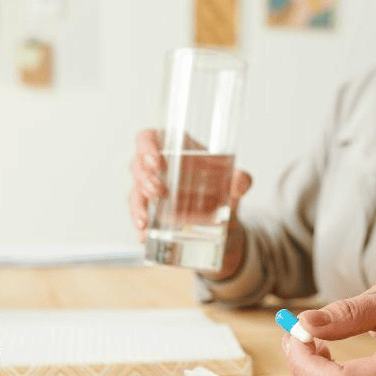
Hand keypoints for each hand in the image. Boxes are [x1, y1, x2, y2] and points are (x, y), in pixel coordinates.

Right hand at [127, 129, 252, 275]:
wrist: (226, 228)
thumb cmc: (223, 193)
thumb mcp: (234, 187)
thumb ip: (240, 181)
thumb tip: (241, 181)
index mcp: (176, 150)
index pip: (150, 138)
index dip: (147, 146)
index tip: (157, 161)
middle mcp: (159, 170)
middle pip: (137, 164)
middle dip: (143, 178)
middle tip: (158, 191)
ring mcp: (152, 193)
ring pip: (134, 192)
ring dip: (137, 205)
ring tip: (145, 220)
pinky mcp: (153, 217)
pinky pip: (140, 220)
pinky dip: (142, 229)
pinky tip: (144, 237)